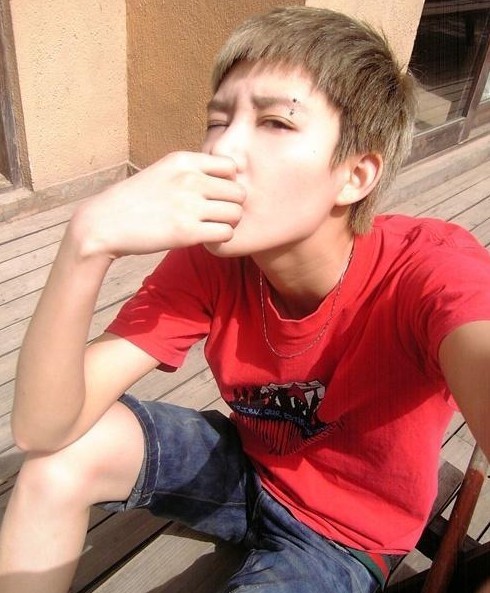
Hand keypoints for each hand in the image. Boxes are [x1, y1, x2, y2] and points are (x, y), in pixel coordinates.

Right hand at [70, 151, 245, 257]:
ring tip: (211, 227)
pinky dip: (220, 239)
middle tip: (217, 215)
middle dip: (231, 206)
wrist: (105, 223)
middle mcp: (189, 179)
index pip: (230, 166)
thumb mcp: (163, 171)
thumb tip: (226, 175)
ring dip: (228, 223)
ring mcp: (189, 206)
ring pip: (235, 214)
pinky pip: (225, 233)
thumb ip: (192, 171)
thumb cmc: (135, 200)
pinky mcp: (187, 232)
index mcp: (183, 160)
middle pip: (238, 192)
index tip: (217, 195)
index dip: (229, 183)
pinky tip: (206, 238)